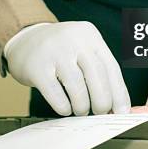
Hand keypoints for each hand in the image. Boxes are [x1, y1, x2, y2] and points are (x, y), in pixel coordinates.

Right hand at [4, 21, 130, 116]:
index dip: (119, 93)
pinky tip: (65, 109)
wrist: (25, 39)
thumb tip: (119, 106)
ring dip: (82, 105)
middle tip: (101, 113)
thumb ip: (100, 73)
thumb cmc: (61, 51)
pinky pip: (55, 93)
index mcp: (90, 36)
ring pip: (77, 85)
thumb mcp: (83, 50)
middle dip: (103, 100)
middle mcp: (74, 40)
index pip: (111, 67)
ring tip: (81, 110)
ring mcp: (54, 51)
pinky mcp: (36, 67)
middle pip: (97, 75)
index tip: (123, 112)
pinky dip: (63, 106)